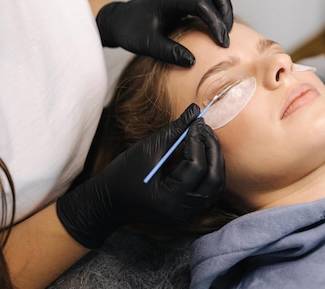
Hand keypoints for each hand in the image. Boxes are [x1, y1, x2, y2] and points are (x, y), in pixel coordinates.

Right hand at [56, 104, 224, 248]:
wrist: (108, 202)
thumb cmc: (121, 176)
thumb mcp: (146, 150)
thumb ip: (173, 131)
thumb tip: (194, 111)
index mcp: (170, 199)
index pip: (196, 167)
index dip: (198, 141)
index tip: (196, 122)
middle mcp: (182, 210)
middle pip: (214, 179)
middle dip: (213, 150)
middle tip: (205, 129)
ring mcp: (187, 213)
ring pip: (216, 186)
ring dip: (215, 160)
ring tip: (206, 139)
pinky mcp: (187, 209)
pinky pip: (209, 190)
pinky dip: (210, 170)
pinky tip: (203, 153)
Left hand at [96, 0, 237, 65]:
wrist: (120, 20)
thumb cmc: (132, 31)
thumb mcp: (147, 45)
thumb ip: (169, 52)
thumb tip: (192, 61)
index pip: (199, 4)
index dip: (214, 22)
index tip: (221, 42)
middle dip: (224, 9)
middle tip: (226, 34)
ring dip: (224, 0)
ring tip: (228, 23)